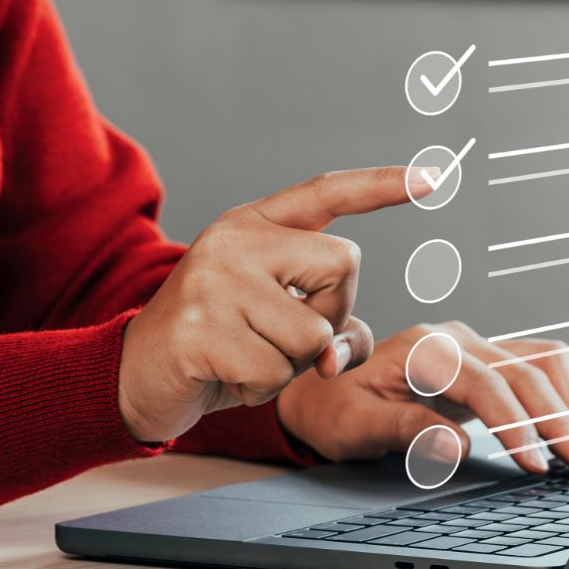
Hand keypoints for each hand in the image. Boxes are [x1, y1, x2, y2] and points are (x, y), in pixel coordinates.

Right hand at [118, 165, 428, 442]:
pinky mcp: (198, 329)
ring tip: (247, 357)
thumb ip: (330, 322)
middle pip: (344, 267)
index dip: (382, 186)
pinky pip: (275, 373)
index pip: (326, 191)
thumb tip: (341, 353)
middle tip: (282, 334)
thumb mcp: (279, 321)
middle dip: (333, 313)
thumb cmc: (220, 344)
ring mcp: (213, 281)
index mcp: (255, 224)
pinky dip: (261, 390)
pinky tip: (227, 376)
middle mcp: (234, 240)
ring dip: (292, 365)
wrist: (134, 374)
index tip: (434, 177)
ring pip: (314, 333)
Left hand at [276, 322, 568, 475]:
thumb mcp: (355, 426)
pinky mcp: (486, 362)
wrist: (320, 391)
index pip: (488, 385)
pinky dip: (561, 394)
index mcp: (425, 350)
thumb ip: (406, 431)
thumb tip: (457, 445)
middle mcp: (456, 340)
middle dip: (559, 420)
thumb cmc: (332, 409)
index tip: (536, 464)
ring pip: (543, 360)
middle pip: (526, 372)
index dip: (517, 426)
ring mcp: (474, 347)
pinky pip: (538, 366)